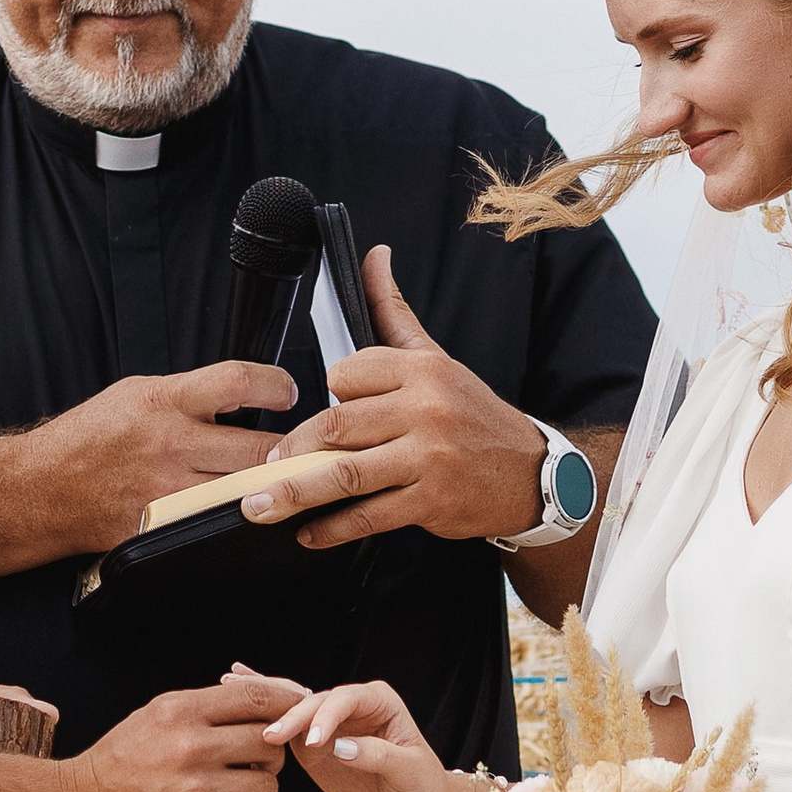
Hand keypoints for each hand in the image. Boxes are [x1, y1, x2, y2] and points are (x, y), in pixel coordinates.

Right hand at [42, 362, 299, 553]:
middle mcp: (170, 444)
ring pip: (246, 490)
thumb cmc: (86, 440)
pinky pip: (215, 524)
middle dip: (290, 449)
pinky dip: (234, 518)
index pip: (238, 382)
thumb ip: (185, 395)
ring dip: (271, 488)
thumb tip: (237, 395)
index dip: (275, 386)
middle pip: (260, 447)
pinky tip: (240, 513)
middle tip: (301, 450)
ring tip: (280, 482)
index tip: (287, 394)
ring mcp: (169, 491)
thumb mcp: (134, 394)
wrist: (41, 488)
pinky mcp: (162, 528)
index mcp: (163, 401)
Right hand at [58, 672, 299, 791]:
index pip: (255, 698)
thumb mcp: (155, 718)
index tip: (297, 711)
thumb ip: (205, 710)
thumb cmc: (118, 766)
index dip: (286, 703)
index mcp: (180, 712)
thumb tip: (264, 704)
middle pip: (271, 743)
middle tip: (249, 767)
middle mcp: (191, 747)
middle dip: (268, 757)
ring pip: (268, 789)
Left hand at [237, 247, 543, 551]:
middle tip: (264, 466)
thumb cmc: (472, 415)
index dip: (327, 395)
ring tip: (262, 504)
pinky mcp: (430, 500)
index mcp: (422, 370)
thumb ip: (393, 311)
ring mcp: (427, 457)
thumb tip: (374, 258)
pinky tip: (310, 532)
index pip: (347, 373)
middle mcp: (425, 409)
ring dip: (295, 491)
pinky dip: (332, 528)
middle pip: (336, 423)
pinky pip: (368, 515)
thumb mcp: (434, 358)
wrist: (530, 473)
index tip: (321, 416)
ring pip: (344, 473)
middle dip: (292, 448)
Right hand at [258, 676, 480, 791]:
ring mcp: (330, 724)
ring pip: (294, 707)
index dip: (324, 718)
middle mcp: (350, 705)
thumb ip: (376, 755)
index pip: (343, 700)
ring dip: (263, 698)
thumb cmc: (422, 788)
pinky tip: (237, 691)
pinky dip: (263, 714)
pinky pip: (288, 728)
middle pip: (313, 700)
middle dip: (286, 710)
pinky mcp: (314, 746)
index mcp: (377, 701)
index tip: (312, 743)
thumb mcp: (408, 771)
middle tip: (264, 729)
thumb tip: (340, 748)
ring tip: (230, 685)